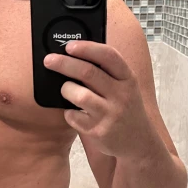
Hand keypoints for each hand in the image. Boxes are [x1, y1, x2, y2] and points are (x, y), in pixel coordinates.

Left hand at [43, 39, 155, 159]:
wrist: (138, 142)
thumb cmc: (125, 108)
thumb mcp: (124, 87)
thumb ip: (106, 73)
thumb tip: (73, 56)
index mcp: (128, 78)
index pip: (109, 56)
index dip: (87, 48)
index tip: (70, 45)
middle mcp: (122, 95)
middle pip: (88, 72)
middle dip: (64, 64)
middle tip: (49, 60)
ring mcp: (111, 114)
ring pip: (79, 95)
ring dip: (66, 90)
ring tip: (66, 90)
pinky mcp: (99, 131)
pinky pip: (74, 116)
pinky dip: (69, 113)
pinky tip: (74, 113)